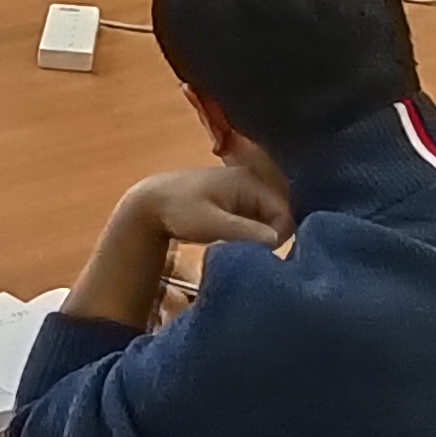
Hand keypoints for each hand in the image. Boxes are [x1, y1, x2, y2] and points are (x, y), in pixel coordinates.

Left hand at [119, 162, 294, 252]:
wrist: (151, 203)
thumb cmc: (180, 211)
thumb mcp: (213, 224)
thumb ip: (247, 231)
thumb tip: (278, 241)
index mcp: (250, 181)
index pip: (284, 212)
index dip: (278, 237)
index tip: (261, 255)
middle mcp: (251, 181)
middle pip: (278, 215)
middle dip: (270, 236)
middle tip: (252, 254)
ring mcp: (243, 189)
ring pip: (266, 219)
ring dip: (259, 236)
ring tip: (243, 249)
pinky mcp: (234, 200)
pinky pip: (254, 218)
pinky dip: (250, 232)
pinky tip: (237, 243)